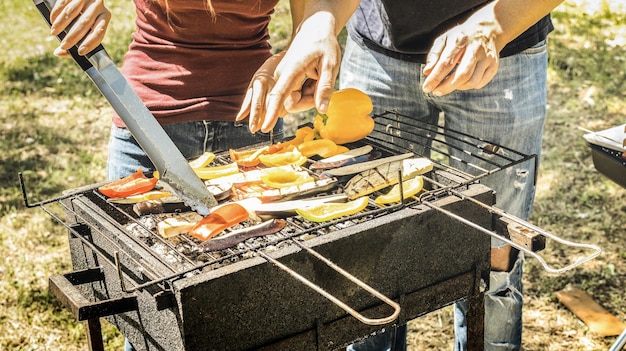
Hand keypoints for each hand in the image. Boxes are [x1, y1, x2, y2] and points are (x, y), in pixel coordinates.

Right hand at [50, 0, 110, 56]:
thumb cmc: (84, 16)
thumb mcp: (86, 28)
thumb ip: (75, 42)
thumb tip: (58, 53)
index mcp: (105, 16)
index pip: (99, 32)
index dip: (90, 43)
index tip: (80, 52)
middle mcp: (98, 5)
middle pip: (85, 23)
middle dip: (73, 36)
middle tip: (63, 46)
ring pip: (72, 12)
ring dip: (61, 24)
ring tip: (54, 33)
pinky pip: (64, 3)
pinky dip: (56, 13)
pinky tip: (52, 21)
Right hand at [236, 12, 340, 133]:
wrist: (314, 30)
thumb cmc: (323, 45)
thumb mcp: (331, 64)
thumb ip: (326, 87)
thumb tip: (322, 110)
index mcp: (291, 70)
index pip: (279, 95)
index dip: (272, 112)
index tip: (265, 127)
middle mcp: (282, 75)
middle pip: (291, 102)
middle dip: (308, 101)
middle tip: (321, 83)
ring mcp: (282, 77)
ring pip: (293, 100)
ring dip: (309, 95)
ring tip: (318, 77)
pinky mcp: (285, 79)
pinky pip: (295, 94)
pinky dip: (307, 91)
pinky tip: (313, 78)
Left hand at [422, 13, 500, 95]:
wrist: (489, 29)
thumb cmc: (461, 37)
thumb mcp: (444, 39)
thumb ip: (434, 55)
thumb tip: (427, 72)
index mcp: (461, 40)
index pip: (446, 63)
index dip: (435, 78)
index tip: (426, 88)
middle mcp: (476, 49)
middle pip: (462, 75)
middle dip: (446, 87)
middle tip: (436, 92)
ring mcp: (487, 58)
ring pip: (472, 81)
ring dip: (457, 88)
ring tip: (448, 86)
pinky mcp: (494, 66)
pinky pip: (480, 83)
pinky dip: (468, 86)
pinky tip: (461, 83)